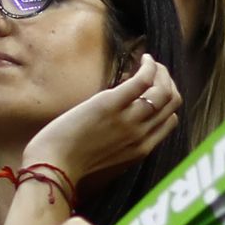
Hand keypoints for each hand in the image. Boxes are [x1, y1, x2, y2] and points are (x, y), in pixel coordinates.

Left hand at [22, 53, 180, 182]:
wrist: (53, 166)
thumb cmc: (70, 162)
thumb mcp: (107, 158)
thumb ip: (123, 143)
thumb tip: (124, 121)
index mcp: (142, 149)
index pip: (171, 120)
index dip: (165, 102)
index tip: (150, 91)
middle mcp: (141, 134)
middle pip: (172, 102)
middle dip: (167, 82)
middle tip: (155, 71)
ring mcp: (129, 119)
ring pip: (163, 90)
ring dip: (161, 71)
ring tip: (149, 63)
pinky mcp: (111, 104)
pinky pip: (143, 80)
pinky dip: (149, 66)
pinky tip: (144, 59)